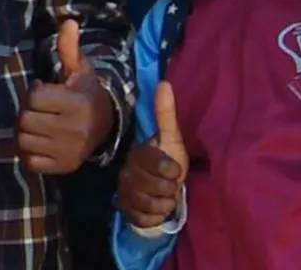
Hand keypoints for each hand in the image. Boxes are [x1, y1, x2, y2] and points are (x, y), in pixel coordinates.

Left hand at [15, 19, 114, 175]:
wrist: (105, 124)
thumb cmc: (84, 91)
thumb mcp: (79, 68)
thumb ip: (69, 48)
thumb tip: (68, 21)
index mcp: (76, 103)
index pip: (33, 98)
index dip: (34, 91)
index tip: (43, 89)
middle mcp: (74, 130)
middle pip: (26, 121)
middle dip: (27, 112)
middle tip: (38, 108)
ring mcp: (68, 152)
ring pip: (24, 142)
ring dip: (25, 132)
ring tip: (38, 123)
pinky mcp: (64, 168)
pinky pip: (31, 163)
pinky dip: (30, 153)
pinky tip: (40, 141)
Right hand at [116, 83, 186, 229]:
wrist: (163, 195)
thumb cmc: (169, 164)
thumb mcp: (172, 139)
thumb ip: (166, 114)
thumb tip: (164, 82)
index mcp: (137, 154)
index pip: (155, 162)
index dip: (171, 170)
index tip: (175, 171)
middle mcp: (126, 172)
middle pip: (152, 186)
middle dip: (168, 189)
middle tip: (171, 186)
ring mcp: (125, 193)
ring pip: (147, 204)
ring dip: (163, 204)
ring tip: (165, 197)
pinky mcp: (127, 212)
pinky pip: (143, 218)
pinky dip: (155, 217)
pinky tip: (158, 211)